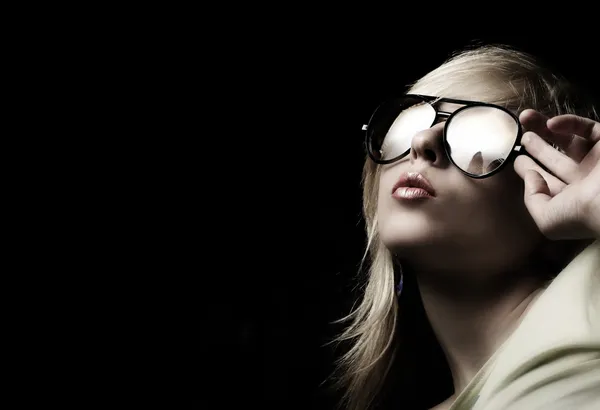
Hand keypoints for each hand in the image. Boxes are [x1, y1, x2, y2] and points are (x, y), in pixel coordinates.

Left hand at [513, 110, 599, 239]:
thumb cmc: (580, 214)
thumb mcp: (546, 219)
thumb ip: (533, 199)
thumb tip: (530, 177)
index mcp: (573, 199)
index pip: (549, 182)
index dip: (531, 171)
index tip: (516, 161)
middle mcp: (585, 180)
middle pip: (556, 159)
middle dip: (537, 147)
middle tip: (521, 137)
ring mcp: (597, 161)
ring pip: (569, 140)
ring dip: (546, 129)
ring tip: (525, 118)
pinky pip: (589, 128)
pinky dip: (569, 122)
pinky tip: (551, 123)